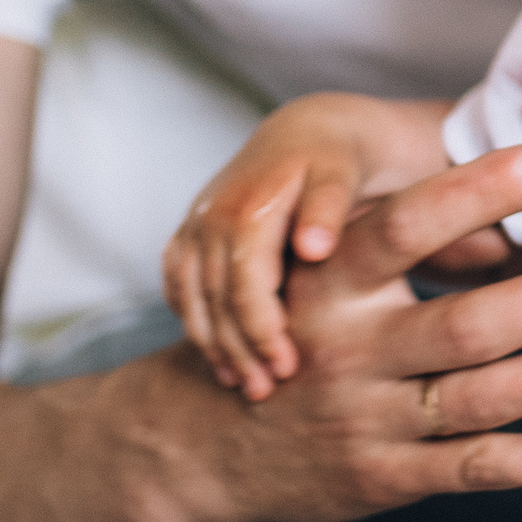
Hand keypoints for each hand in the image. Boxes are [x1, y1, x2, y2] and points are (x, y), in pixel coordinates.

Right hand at [145, 136, 521, 521]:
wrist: (199, 445)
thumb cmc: (291, 331)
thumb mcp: (316, 270)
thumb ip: (391, 223)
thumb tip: (482, 161)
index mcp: (329, 283)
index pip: (411, 224)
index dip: (483, 188)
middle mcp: (347, 352)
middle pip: (468, 321)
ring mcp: (367, 420)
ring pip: (484, 397)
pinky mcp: (385, 477)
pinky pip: (475, 469)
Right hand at [163, 93, 450, 398]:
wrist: (307, 131)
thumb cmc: (337, 158)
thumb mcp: (342, 173)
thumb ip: (328, 208)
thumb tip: (313, 249)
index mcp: (249, 205)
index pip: (243, 282)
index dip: (260, 328)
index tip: (285, 368)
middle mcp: (212, 215)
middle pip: (212, 297)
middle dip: (235, 347)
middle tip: (263, 390)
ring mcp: (196, 225)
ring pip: (190, 297)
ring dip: (212, 343)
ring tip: (242, 384)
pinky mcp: (190, 235)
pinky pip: (179, 288)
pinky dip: (196, 324)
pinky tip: (220, 357)